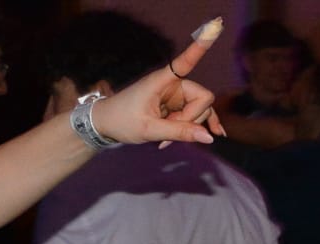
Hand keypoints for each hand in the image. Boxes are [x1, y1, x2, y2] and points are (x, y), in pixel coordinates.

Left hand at [86, 22, 226, 147]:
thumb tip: (209, 138)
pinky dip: (196, 127)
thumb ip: (180, 132)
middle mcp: (173, 84)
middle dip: (191, 119)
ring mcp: (176, 96)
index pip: (185, 62)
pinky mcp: (176, 107)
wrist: (106, 125)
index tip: (213, 28)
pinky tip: (208, 137)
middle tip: (168, 131)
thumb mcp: (149, 130)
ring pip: (200, 109)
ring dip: (188, 127)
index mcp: (163, 81)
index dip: (199, 48)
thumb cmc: (122, 121)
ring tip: (165, 139)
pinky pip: (195, 115)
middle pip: (202, 97)